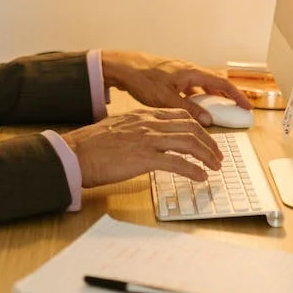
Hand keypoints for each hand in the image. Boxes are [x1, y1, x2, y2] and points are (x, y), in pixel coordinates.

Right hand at [61, 109, 221, 187]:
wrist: (75, 153)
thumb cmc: (91, 145)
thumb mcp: (117, 128)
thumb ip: (136, 130)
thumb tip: (149, 141)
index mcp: (142, 115)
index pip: (180, 115)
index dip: (198, 128)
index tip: (206, 140)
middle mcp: (148, 123)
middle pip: (190, 127)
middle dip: (209, 142)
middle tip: (217, 155)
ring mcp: (147, 139)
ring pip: (189, 142)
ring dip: (207, 156)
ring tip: (215, 167)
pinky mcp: (144, 158)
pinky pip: (178, 163)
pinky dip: (193, 170)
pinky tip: (200, 177)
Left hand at [101, 50, 252, 126]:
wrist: (123, 67)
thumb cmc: (143, 79)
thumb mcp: (167, 99)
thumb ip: (189, 110)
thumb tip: (208, 121)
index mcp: (192, 73)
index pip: (223, 84)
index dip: (237, 96)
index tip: (247, 108)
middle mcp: (188, 70)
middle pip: (215, 83)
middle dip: (227, 97)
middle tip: (235, 111)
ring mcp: (179, 73)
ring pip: (202, 86)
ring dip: (211, 98)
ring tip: (216, 113)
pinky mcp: (171, 77)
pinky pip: (190, 87)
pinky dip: (196, 97)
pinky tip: (192, 108)